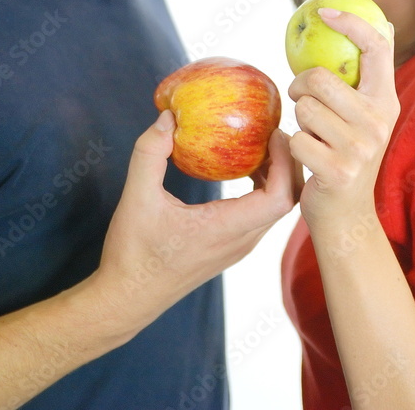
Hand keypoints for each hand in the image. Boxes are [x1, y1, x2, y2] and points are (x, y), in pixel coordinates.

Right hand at [91, 111, 295, 341]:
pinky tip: (243, 166)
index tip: (274, 133)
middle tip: (271, 130)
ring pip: (276, 210)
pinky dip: (264, 187)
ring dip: (278, 175)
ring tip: (260, 143)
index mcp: (225, 230)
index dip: (286, 163)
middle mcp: (240, 241)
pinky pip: (261, 214)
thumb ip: (150, 153)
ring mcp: (238, 246)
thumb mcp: (136, 198)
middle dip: (287, 163)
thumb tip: (168, 117)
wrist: (126, 299)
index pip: (280, 200)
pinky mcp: (230, 246)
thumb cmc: (132, 253)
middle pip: (287, 201)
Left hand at [288, 8, 397, 232]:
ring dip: (297, 121)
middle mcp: (378, 122)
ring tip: (311, 136)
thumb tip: (385, 22)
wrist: (347, 218)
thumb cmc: (345, 156)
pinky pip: (295, 139)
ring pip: (304, 109)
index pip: (377, 48)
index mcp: (385, 102)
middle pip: (320, 78)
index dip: (352, 22)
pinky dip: (291, 148)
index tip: (324, 12)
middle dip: (300, 86)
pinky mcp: (338, 171)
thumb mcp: (365, 116)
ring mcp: (360, 148)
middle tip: (300, 98)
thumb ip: (369, 76)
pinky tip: (306, 160)